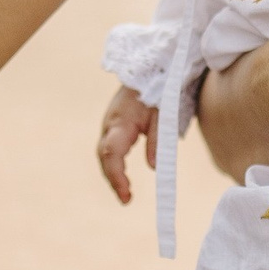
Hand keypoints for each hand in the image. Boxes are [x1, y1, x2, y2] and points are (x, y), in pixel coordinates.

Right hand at [95, 84, 159, 203]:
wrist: (149, 70)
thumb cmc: (159, 90)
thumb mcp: (164, 114)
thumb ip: (158, 140)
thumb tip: (154, 168)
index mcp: (121, 122)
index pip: (111, 154)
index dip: (117, 177)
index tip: (127, 195)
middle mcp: (110, 124)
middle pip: (104, 157)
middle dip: (113, 180)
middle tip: (127, 199)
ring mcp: (109, 124)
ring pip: (104, 154)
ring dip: (112, 174)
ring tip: (126, 193)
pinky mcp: (113, 124)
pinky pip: (109, 148)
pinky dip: (114, 165)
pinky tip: (123, 177)